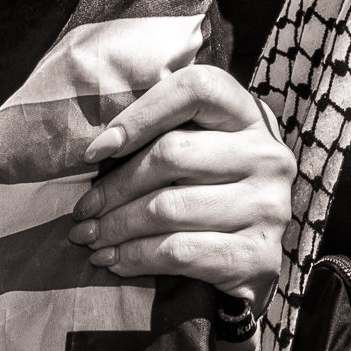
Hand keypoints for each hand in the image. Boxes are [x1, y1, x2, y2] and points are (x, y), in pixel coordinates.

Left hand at [67, 63, 294, 298]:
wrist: (250, 260)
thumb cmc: (207, 190)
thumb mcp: (197, 148)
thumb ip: (161, 132)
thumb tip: (94, 151)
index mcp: (248, 115)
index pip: (194, 89)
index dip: (140, 114)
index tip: (95, 151)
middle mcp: (268, 155)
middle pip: (172, 154)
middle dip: (114, 186)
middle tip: (82, 210)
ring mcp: (269, 206)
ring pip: (168, 208)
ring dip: (116, 226)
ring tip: (88, 237)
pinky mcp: (258, 255)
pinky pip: (180, 252)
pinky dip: (136, 257)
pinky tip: (113, 261)